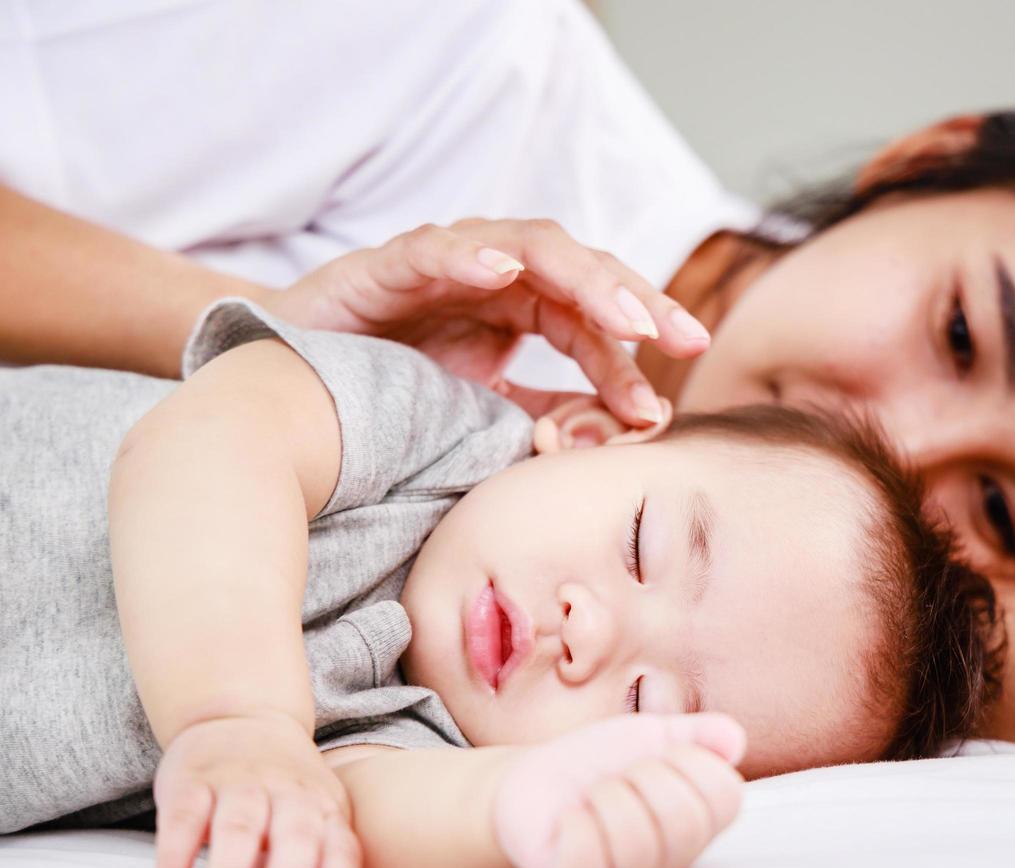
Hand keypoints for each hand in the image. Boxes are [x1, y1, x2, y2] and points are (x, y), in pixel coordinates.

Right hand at [151, 713, 360, 867]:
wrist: (243, 715)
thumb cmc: (285, 784)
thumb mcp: (320, 810)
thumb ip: (325, 858)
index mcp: (325, 807)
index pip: (341, 852)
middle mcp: (289, 793)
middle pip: (295, 841)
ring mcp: (241, 783)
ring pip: (239, 830)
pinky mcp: (193, 780)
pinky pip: (184, 820)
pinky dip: (176, 859)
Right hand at [261, 218, 710, 427]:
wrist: (293, 385)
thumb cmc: (393, 394)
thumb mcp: (487, 414)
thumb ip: (552, 415)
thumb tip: (632, 431)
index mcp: (525, 307)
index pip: (596, 320)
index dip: (634, 357)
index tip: (665, 406)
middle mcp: (495, 274)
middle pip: (582, 272)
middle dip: (636, 301)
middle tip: (682, 338)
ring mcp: (447, 262)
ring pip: (530, 249)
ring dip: (583, 276)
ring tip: (624, 314)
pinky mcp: (389, 264)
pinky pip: (437, 249)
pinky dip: (472, 254)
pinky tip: (503, 270)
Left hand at [494, 714, 745, 867]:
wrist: (532, 779)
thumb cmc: (597, 763)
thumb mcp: (650, 736)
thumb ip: (697, 734)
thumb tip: (734, 741)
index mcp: (695, 825)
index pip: (727, 797)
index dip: (690, 761)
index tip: (658, 758)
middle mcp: (669, 861)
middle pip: (686, 819)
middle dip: (645, 776)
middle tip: (620, 776)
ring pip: (638, 838)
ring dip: (607, 795)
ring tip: (593, 796)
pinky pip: (590, 854)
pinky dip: (575, 818)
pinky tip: (569, 818)